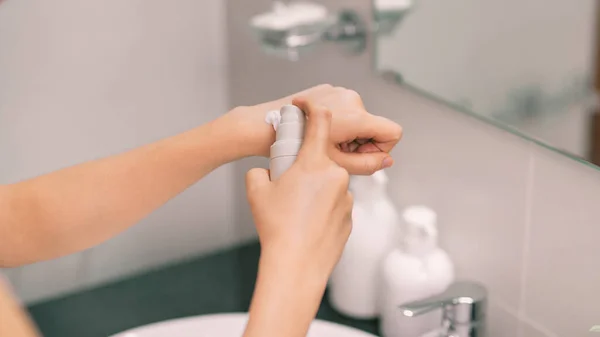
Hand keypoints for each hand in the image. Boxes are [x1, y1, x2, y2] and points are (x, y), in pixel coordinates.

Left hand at [226, 84, 402, 174]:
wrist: (265, 126)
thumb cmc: (296, 147)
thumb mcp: (335, 164)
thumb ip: (367, 164)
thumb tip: (387, 161)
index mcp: (357, 116)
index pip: (392, 132)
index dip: (380, 149)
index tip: (358, 155)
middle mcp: (353, 99)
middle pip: (373, 126)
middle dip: (359, 142)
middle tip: (335, 153)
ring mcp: (339, 91)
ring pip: (358, 118)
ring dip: (347, 133)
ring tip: (323, 143)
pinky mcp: (327, 89)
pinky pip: (343, 108)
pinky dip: (336, 122)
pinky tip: (315, 130)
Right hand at [243, 104, 352, 336]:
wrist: (296, 265)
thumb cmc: (276, 227)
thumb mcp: (256, 191)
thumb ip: (259, 172)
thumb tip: (266, 173)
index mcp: (314, 164)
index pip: (320, 122)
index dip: (313, 108)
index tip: (306, 106)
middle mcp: (336, 177)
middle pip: (320, 160)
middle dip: (305, 167)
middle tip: (288, 186)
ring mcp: (346, 198)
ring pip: (328, 185)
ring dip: (314, 191)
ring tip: (296, 214)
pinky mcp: (350, 218)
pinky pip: (335, 205)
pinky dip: (322, 210)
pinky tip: (307, 225)